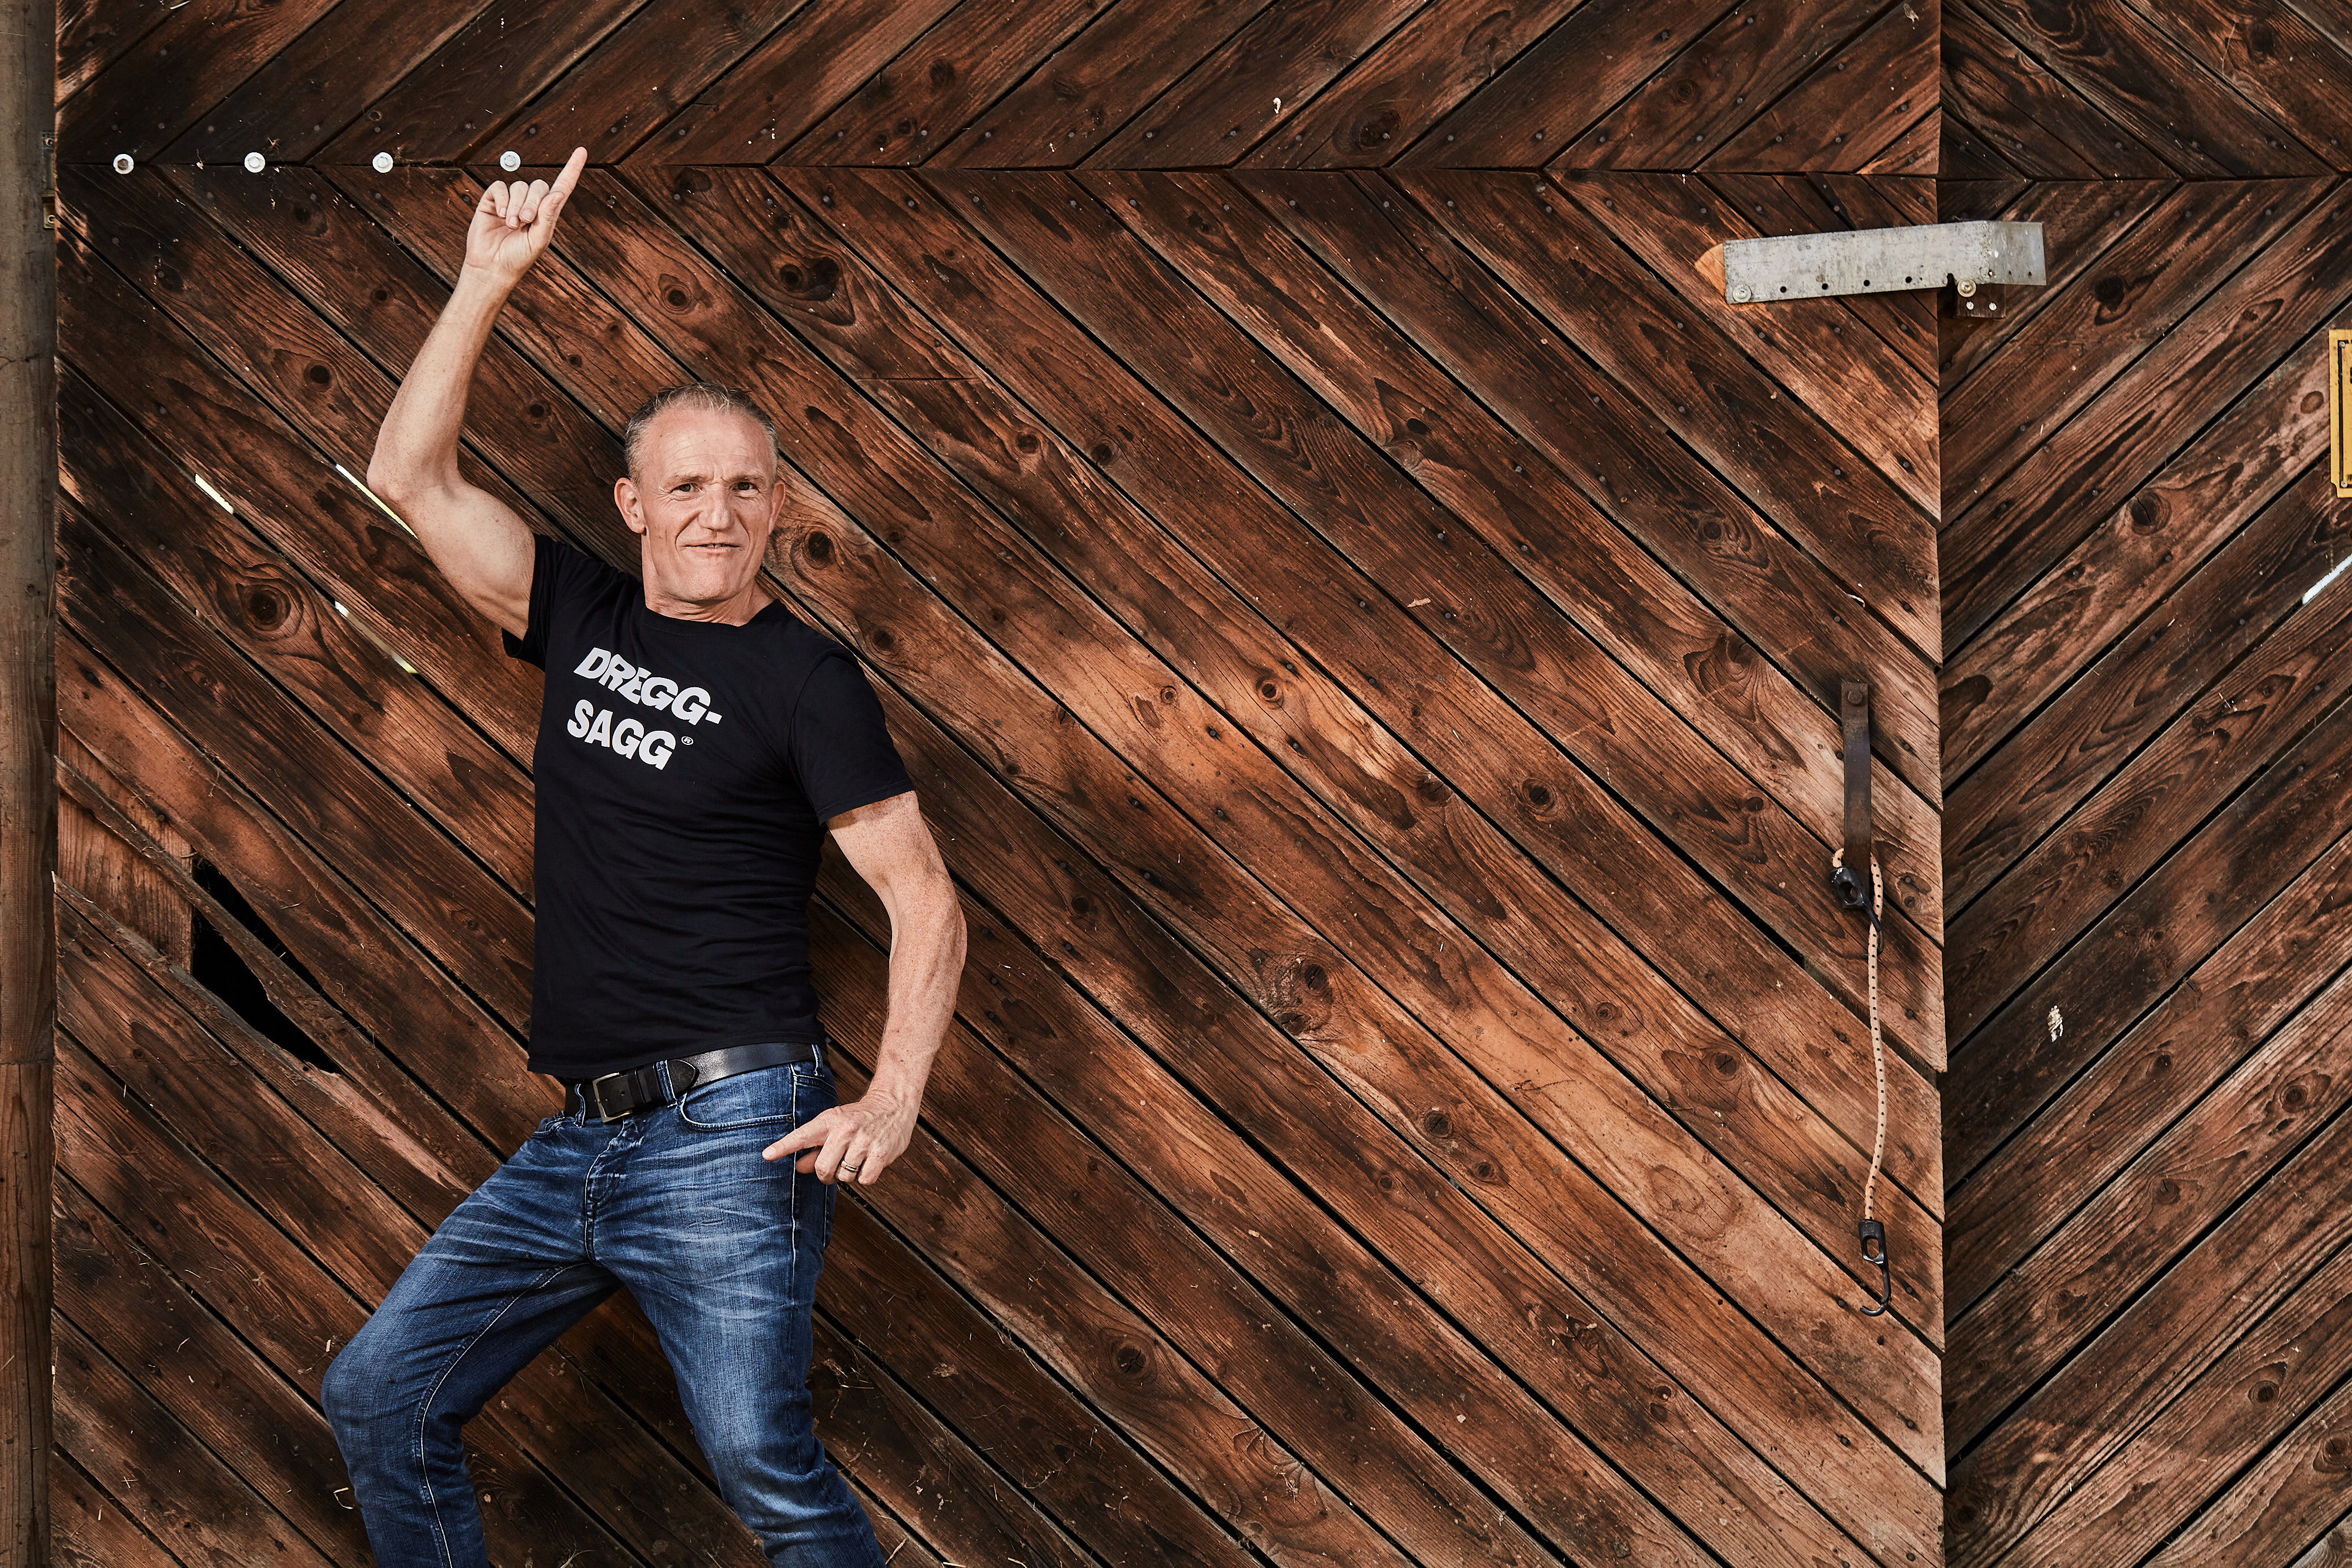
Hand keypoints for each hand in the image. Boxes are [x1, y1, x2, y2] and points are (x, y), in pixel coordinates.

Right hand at [462, 146, 586, 289]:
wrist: (492, 267)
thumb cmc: (518, 258)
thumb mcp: (538, 240)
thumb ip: (548, 216)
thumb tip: (557, 193)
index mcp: (547, 214)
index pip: (562, 187)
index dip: (571, 169)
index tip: (581, 151)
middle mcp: (531, 204)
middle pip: (538, 186)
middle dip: (532, 202)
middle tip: (525, 220)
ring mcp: (511, 201)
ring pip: (518, 186)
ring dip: (515, 205)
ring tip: (511, 224)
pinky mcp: (492, 200)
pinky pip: (500, 187)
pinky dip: (501, 199)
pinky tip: (499, 214)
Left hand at [762, 1091, 917, 1186]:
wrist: (894, 1103)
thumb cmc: (859, 1117)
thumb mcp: (834, 1125)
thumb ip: (815, 1147)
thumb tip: (799, 1167)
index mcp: (830, 1121)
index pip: (802, 1136)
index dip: (784, 1147)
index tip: (767, 1155)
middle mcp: (845, 1130)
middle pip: (823, 1169)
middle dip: (825, 1174)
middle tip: (832, 1167)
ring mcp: (864, 1142)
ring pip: (844, 1177)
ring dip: (847, 1174)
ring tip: (855, 1157)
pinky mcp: (882, 1154)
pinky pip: (864, 1180)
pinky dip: (864, 1176)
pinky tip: (869, 1162)